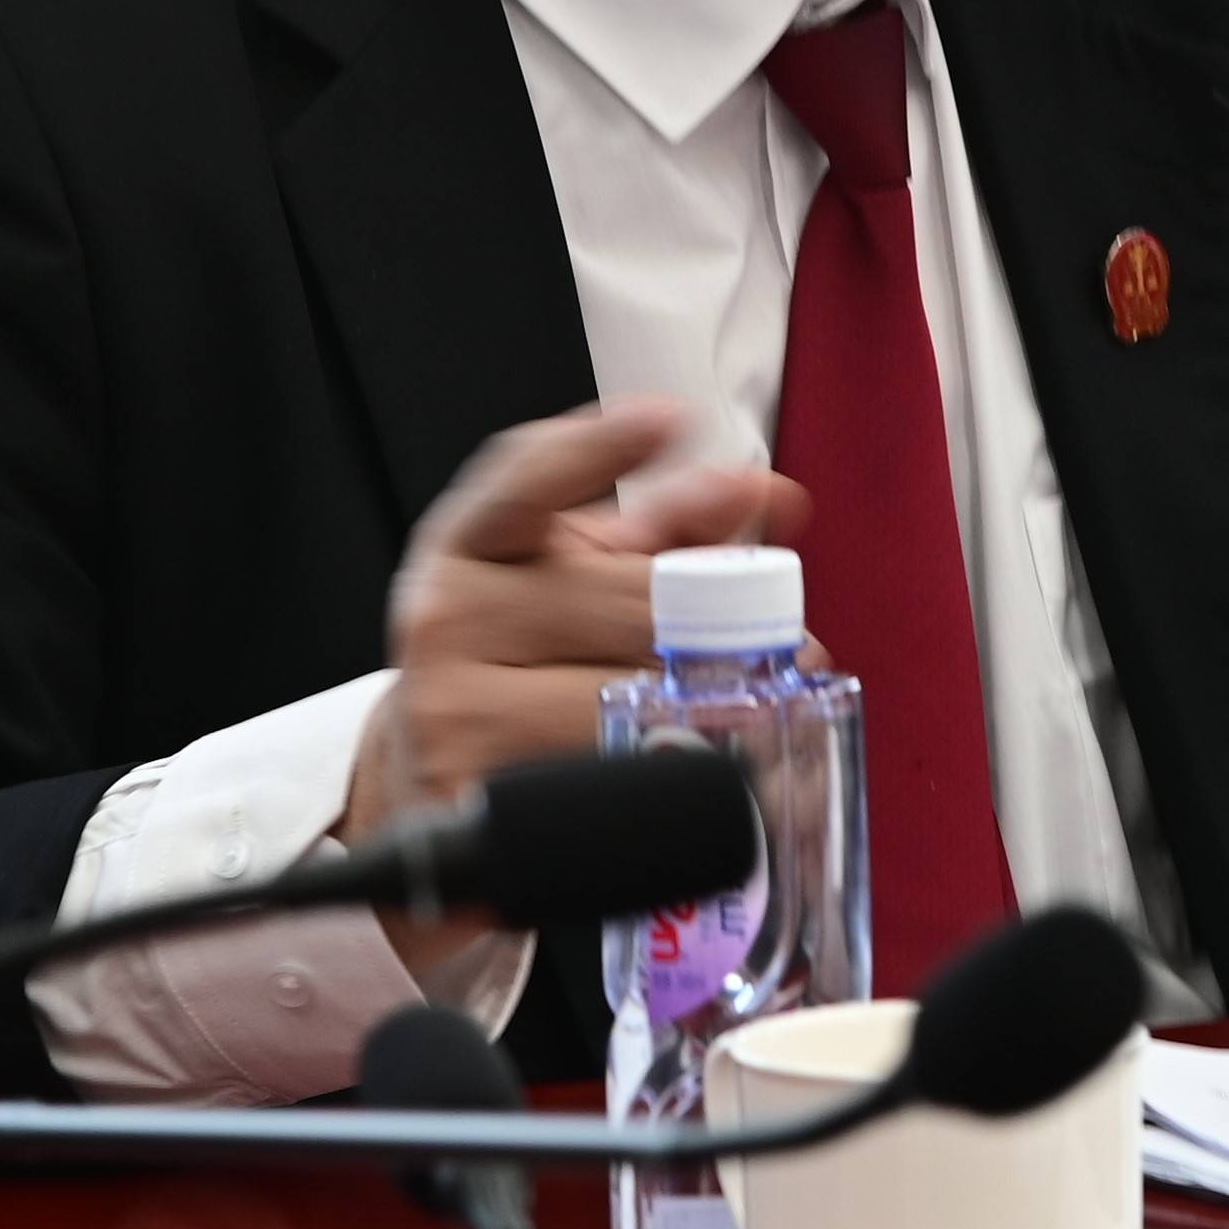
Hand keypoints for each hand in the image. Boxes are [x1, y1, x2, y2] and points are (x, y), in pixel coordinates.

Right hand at [344, 400, 805, 965]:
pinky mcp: (466, 809)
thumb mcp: (575, 579)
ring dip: (710, 718)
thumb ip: (664, 528)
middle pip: (626, 606)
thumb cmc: (517, 662)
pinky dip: (670, 795)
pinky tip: (703, 787)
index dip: (601, 448)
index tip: (669, 419)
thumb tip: (757, 488)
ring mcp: (446, 716)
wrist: (431, 774)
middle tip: (796, 653)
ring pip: (623, 705)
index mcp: (468, 545)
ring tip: (761, 729)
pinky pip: (603, 796)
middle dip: (724, 631)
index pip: (527, 477)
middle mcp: (444, 619)